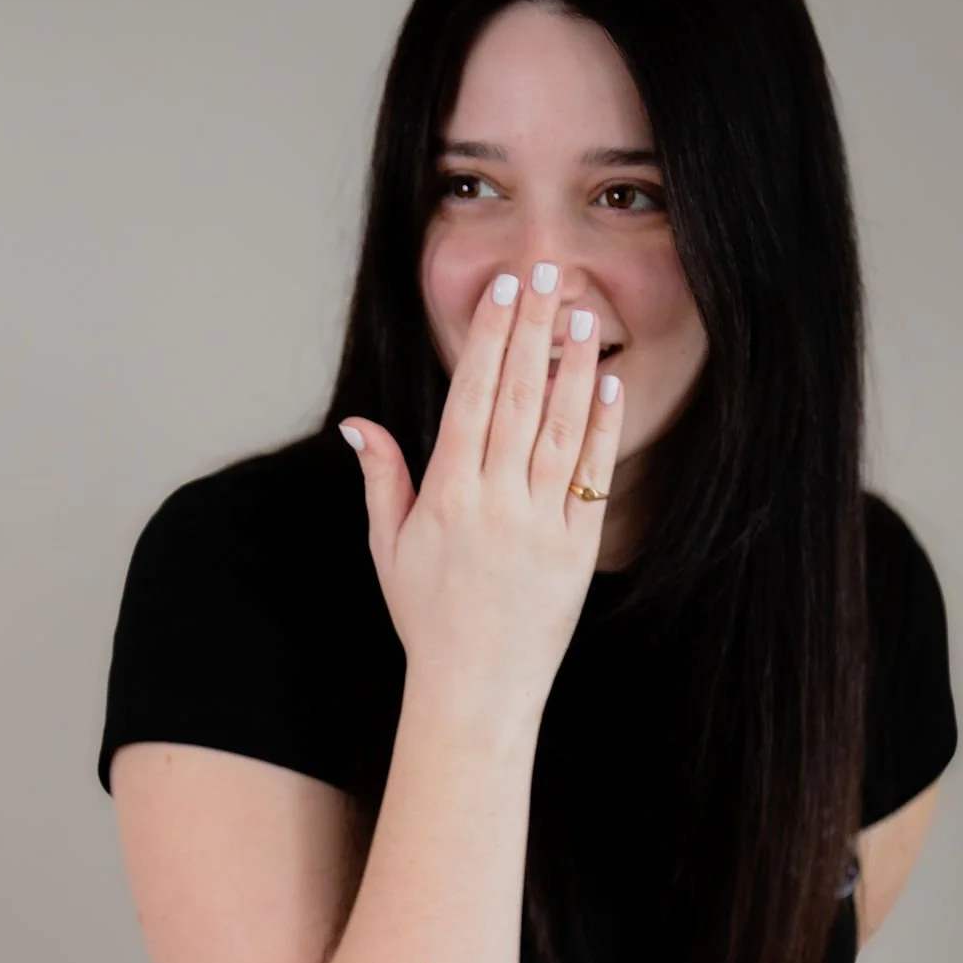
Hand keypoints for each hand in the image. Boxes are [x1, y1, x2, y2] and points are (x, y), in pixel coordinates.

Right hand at [339, 260, 623, 712]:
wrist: (476, 690)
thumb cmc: (428, 620)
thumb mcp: (389, 549)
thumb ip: (382, 480)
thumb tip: (357, 423)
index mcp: (446, 497)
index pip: (469, 399)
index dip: (487, 340)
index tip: (501, 292)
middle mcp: (494, 503)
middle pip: (514, 398)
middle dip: (530, 330)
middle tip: (545, 272)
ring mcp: (539, 525)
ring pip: (557, 428)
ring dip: (570, 367)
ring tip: (581, 313)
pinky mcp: (577, 549)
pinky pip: (590, 476)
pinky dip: (599, 427)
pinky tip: (605, 382)